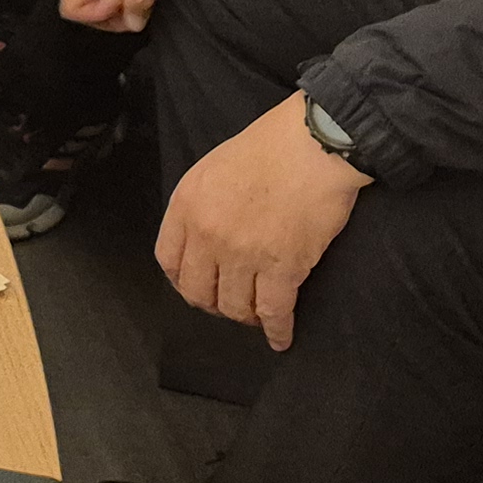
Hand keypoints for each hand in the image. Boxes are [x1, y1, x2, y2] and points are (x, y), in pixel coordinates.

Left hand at [153, 95, 366, 350]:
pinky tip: (280, 338)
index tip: (197, 287)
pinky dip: (277, 331)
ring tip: (256, 315)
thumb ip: (201, 203)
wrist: (313, 144)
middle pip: (198, 292)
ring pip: (234, 307)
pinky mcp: (282, 268)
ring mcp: (243, 254)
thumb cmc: (269, 146)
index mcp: (187, 205)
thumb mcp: (213, 167)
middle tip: (230, 304)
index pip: (169, 260)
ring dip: (245, 317)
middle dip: (213, 304)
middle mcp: (208, 234)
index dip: (183, 280)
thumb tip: (204, 235)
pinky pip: (273, 312)